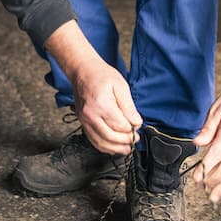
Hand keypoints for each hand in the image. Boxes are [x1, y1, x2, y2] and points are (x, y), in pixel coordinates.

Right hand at [45, 20, 141, 153]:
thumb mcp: (121, 86)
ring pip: (101, 142)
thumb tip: (136, 122)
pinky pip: (93, 140)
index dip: (132, 128)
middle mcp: (90, 115)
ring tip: (127, 148)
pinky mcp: (82, 122)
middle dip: (125, 141)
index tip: (138, 126)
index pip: (120, 125)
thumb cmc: (101, 75)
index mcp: (102, 104)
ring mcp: (84, 120)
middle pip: (110, 136)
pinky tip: (113, 147)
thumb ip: (129, 106)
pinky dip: (104, 146)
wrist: (83, 71)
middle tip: (135, 139)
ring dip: (115, 148)